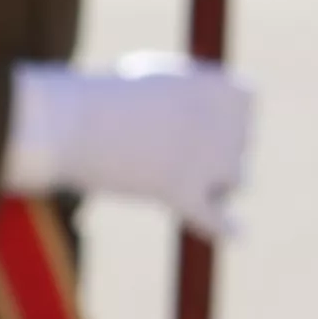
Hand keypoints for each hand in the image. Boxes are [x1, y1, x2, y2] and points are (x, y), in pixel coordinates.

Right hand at [4, 54, 253, 235]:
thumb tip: (228, 135)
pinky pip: (214, 218)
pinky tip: (240, 234)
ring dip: (207, 185)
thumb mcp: (167, 84)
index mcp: (228, 89)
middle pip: (237, 152)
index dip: (213, 121)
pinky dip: (224, 227)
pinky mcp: (182, 192)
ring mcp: (208, 160)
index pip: (243, 115)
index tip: (178, 117)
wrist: (74, 119)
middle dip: (207, 155)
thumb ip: (202, 103)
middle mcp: (229, 122)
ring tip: (159, 168)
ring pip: (231, 185)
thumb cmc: (114, 97)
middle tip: (158, 143)